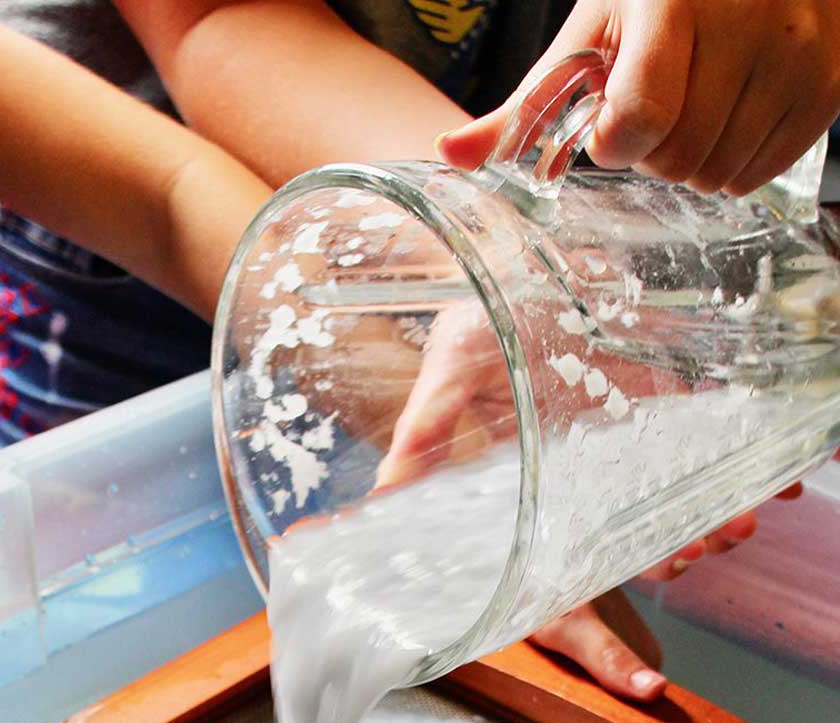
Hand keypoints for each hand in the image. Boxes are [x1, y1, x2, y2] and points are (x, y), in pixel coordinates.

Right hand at [375, 306, 807, 700]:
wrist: (508, 281)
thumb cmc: (470, 335)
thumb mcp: (445, 367)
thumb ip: (424, 428)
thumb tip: (386, 488)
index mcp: (523, 524)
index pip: (558, 609)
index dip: (602, 653)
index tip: (650, 687)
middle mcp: (574, 508)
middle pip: (626, 567)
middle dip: (670, 561)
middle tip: (702, 547)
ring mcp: (616, 468)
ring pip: (666, 518)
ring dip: (711, 521)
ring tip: (742, 518)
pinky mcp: (652, 422)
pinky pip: (698, 453)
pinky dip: (736, 462)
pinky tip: (778, 476)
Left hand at [439, 0, 839, 195]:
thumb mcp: (594, 32)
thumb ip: (528, 104)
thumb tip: (450, 156)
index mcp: (673, 3)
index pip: (640, 123)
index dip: (618, 139)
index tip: (617, 118)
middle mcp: (744, 22)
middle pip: (677, 160)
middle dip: (655, 152)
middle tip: (662, 105)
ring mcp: (794, 53)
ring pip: (719, 175)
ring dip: (694, 161)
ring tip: (697, 105)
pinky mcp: (826, 82)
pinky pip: (763, 173)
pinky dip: (737, 163)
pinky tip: (731, 116)